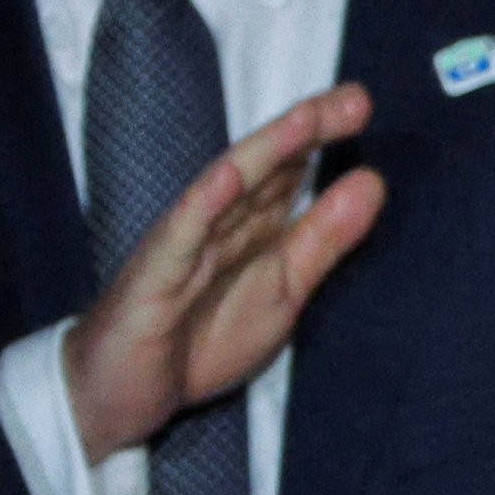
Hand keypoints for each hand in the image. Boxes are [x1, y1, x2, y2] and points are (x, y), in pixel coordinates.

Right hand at [60, 85, 382, 462]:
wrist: (121, 396)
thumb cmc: (198, 340)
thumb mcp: (283, 292)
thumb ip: (324, 239)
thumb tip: (373, 181)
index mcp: (249, 227)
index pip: (288, 172)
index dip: (323, 137)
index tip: (362, 104)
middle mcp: (217, 223)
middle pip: (265, 167)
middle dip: (306, 130)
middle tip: (354, 98)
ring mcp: (183, 244)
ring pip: (226, 188)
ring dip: (264, 153)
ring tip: (305, 120)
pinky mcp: (154, 275)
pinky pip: (181, 234)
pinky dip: (204, 203)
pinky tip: (229, 176)